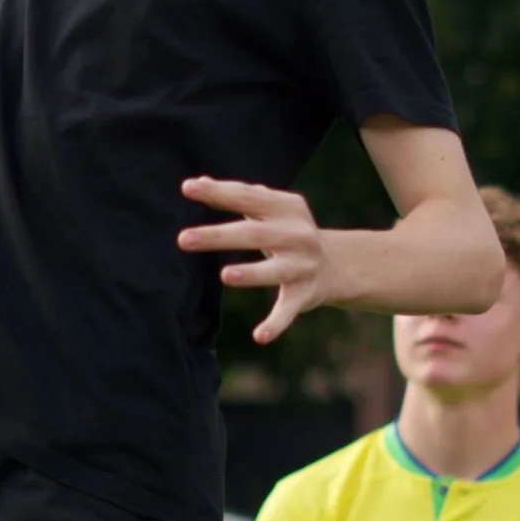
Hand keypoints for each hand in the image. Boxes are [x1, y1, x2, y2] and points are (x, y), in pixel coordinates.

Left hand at [177, 178, 326, 342]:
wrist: (336, 264)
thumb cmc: (288, 231)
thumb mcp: (271, 209)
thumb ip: (239, 196)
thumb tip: (197, 183)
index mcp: (287, 207)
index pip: (248, 196)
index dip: (219, 193)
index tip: (188, 188)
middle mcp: (297, 234)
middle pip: (253, 234)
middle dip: (219, 236)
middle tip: (183, 239)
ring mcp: (302, 266)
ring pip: (274, 271)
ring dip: (251, 274)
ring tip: (225, 276)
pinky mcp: (304, 295)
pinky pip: (288, 310)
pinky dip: (275, 324)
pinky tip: (259, 337)